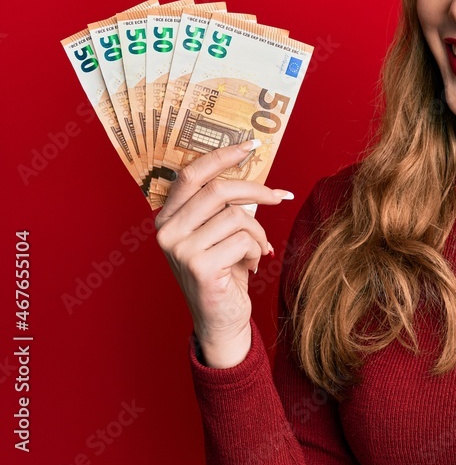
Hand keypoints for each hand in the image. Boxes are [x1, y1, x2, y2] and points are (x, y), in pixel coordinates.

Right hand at [154, 140, 293, 367]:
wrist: (221, 318)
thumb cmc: (224, 271)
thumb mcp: (219, 232)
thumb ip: (225, 205)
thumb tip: (255, 168)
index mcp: (167, 217)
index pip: (191, 174)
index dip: (222, 156)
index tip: (251, 145)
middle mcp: (167, 231)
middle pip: (219, 190)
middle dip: (257, 191)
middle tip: (279, 197)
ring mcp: (180, 249)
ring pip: (237, 216)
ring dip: (258, 232)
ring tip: (256, 249)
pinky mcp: (199, 266)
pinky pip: (243, 240)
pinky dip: (256, 250)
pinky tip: (250, 265)